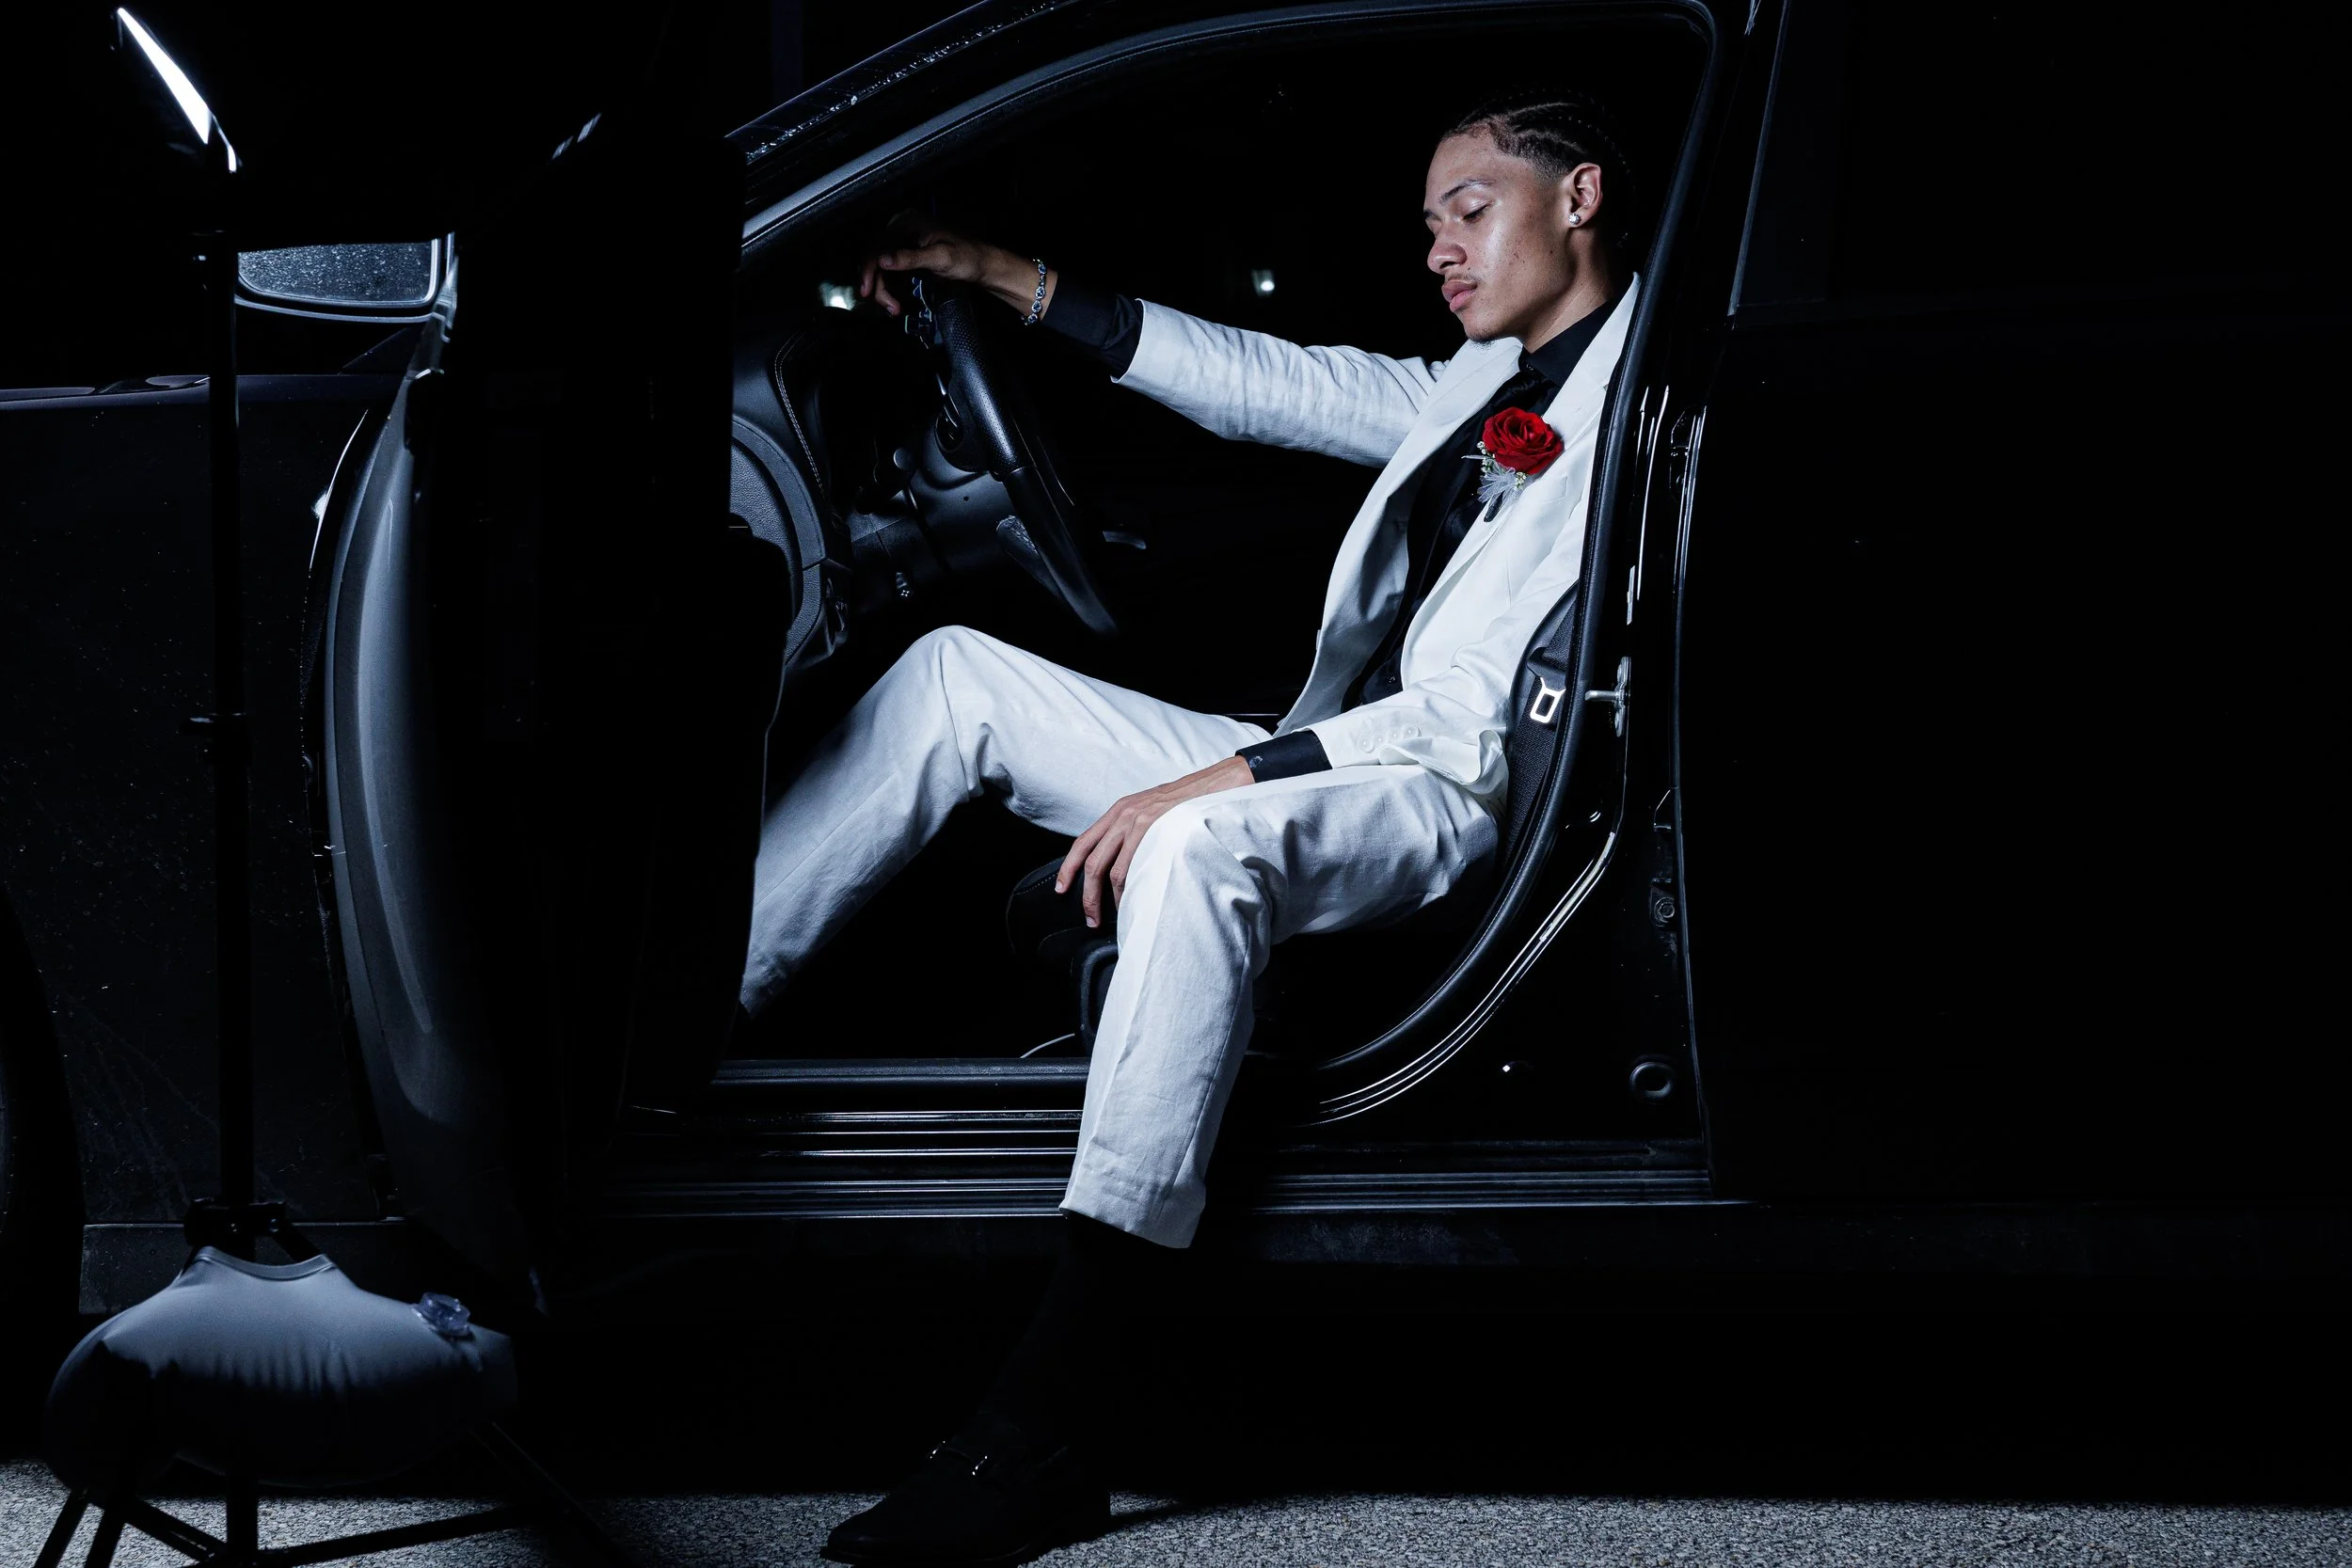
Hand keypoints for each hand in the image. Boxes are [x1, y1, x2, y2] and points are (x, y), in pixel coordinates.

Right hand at [858, 213, 1057, 320]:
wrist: (983, 266)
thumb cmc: (966, 258)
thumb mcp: (939, 258)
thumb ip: (910, 258)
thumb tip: (882, 259)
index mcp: (907, 223)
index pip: (877, 245)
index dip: (868, 269)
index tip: (867, 291)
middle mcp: (901, 228)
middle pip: (875, 257)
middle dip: (877, 284)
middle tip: (887, 307)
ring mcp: (903, 242)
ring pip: (880, 268)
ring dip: (883, 290)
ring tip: (894, 309)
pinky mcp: (907, 256)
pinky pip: (890, 273)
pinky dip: (890, 289)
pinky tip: (895, 304)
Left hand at [1057, 756, 1254, 927]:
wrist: (1216, 785)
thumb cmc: (1187, 802)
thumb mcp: (1151, 809)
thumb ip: (1133, 829)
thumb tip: (1121, 859)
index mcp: (1119, 810)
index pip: (1083, 841)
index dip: (1068, 868)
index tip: (1061, 889)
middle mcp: (1122, 814)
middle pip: (1091, 860)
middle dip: (1086, 894)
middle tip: (1090, 917)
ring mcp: (1137, 821)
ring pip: (1109, 869)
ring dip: (1109, 898)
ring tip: (1115, 916)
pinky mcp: (1152, 829)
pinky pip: (1131, 866)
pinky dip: (1128, 889)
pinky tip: (1133, 900)